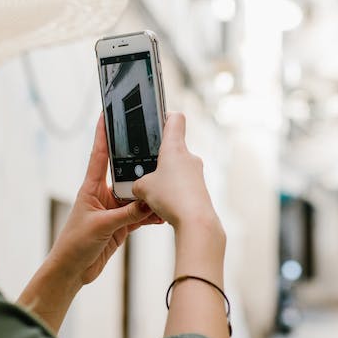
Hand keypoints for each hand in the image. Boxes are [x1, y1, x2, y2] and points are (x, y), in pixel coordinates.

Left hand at [43, 114, 162, 285]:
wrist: (72, 270)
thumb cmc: (75, 245)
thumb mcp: (101, 226)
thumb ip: (126, 215)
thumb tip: (149, 203)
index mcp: (91, 188)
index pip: (98, 155)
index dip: (102, 133)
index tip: (107, 113)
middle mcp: (103, 195)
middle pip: (125, 173)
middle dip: (140, 165)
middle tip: (157, 152)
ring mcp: (114, 209)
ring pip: (137, 196)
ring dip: (150, 195)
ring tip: (167, 188)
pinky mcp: (121, 224)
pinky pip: (141, 215)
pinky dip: (152, 215)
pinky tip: (163, 214)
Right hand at [132, 113, 221, 234]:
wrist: (195, 221)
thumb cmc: (172, 199)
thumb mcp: (143, 188)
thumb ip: (137, 182)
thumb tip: (140, 186)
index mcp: (174, 148)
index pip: (175, 119)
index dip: (165, 116)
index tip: (157, 119)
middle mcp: (189, 157)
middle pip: (173, 147)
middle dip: (158, 157)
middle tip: (145, 168)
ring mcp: (197, 173)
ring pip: (177, 169)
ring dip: (166, 177)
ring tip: (153, 192)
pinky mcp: (200, 189)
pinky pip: (183, 185)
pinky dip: (173, 191)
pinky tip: (164, 204)